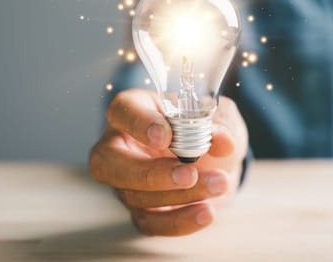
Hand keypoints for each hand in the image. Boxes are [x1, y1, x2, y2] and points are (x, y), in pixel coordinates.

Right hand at [89, 89, 247, 235]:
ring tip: (217, 184)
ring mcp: (126, 181)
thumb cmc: (207, 129)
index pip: (122, 111)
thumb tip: (223, 141)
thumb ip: (221, 125)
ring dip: (180, 196)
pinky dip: (180, 221)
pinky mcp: (141, 210)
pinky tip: (206, 212)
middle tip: (189, 174)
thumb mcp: (220, 116)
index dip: (139, 124)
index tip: (165, 136)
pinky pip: (150, 223)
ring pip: (135, 196)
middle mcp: (121, 145)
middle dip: (150, 173)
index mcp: (134, 109)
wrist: (217, 162)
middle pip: (109, 163)